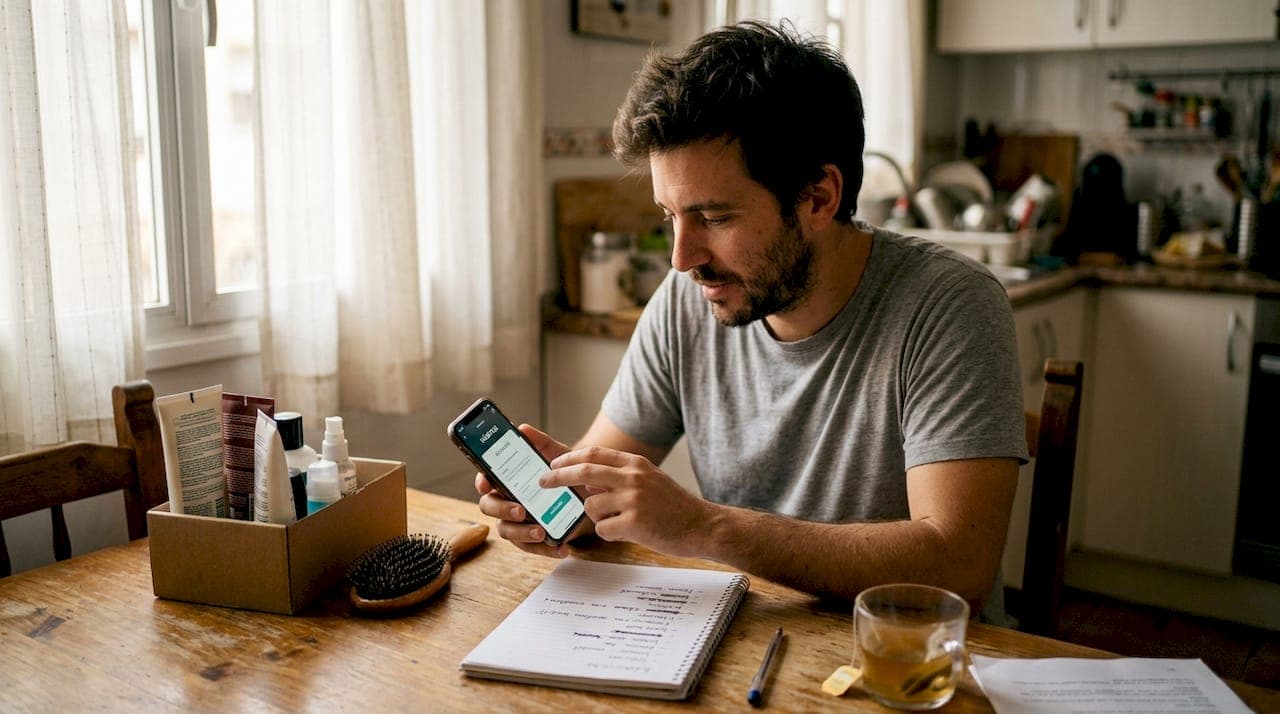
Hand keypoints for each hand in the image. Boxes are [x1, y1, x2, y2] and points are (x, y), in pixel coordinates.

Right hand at [474, 424, 594, 557]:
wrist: (590, 493)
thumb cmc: (566, 472)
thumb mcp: (558, 456)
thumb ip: (541, 443)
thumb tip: (524, 429)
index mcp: (507, 480)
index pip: (485, 481)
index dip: (482, 482)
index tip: (487, 483)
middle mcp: (506, 501)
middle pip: (489, 507)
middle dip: (502, 510)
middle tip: (521, 510)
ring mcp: (517, 522)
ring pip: (506, 531)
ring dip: (521, 533)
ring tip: (540, 531)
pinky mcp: (533, 539)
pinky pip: (531, 548)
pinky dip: (545, 549)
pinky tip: (562, 548)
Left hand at [540, 445, 711, 557]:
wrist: (703, 526)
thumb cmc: (675, 507)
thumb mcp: (651, 480)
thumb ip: (621, 478)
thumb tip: (589, 481)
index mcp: (636, 464)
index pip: (594, 454)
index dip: (569, 457)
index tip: (552, 463)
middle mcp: (633, 477)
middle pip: (584, 471)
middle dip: (557, 476)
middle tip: (542, 482)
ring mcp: (633, 499)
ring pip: (591, 505)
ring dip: (597, 516)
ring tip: (621, 522)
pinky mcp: (634, 523)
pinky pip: (603, 528)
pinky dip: (609, 533)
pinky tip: (628, 533)